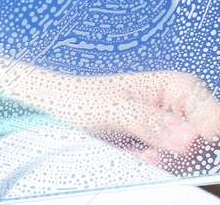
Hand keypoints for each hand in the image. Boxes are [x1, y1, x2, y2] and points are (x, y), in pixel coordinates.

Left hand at [0, 49, 219, 173]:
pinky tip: (135, 159)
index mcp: (184, 88)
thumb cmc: (80, 99)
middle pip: (209, 151)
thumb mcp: (111, 110)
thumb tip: (192, 140)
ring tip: (133, 153)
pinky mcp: (171, 149)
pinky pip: (177, 171)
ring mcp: (183, 132)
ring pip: (193, 165)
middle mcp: (190, 109)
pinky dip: (156, 171)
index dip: (198, 146)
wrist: (57, 107)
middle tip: (141, 154)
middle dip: (176, 160)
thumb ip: (150, 123)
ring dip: (163, 167)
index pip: (217, 127)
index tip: (163, 152)